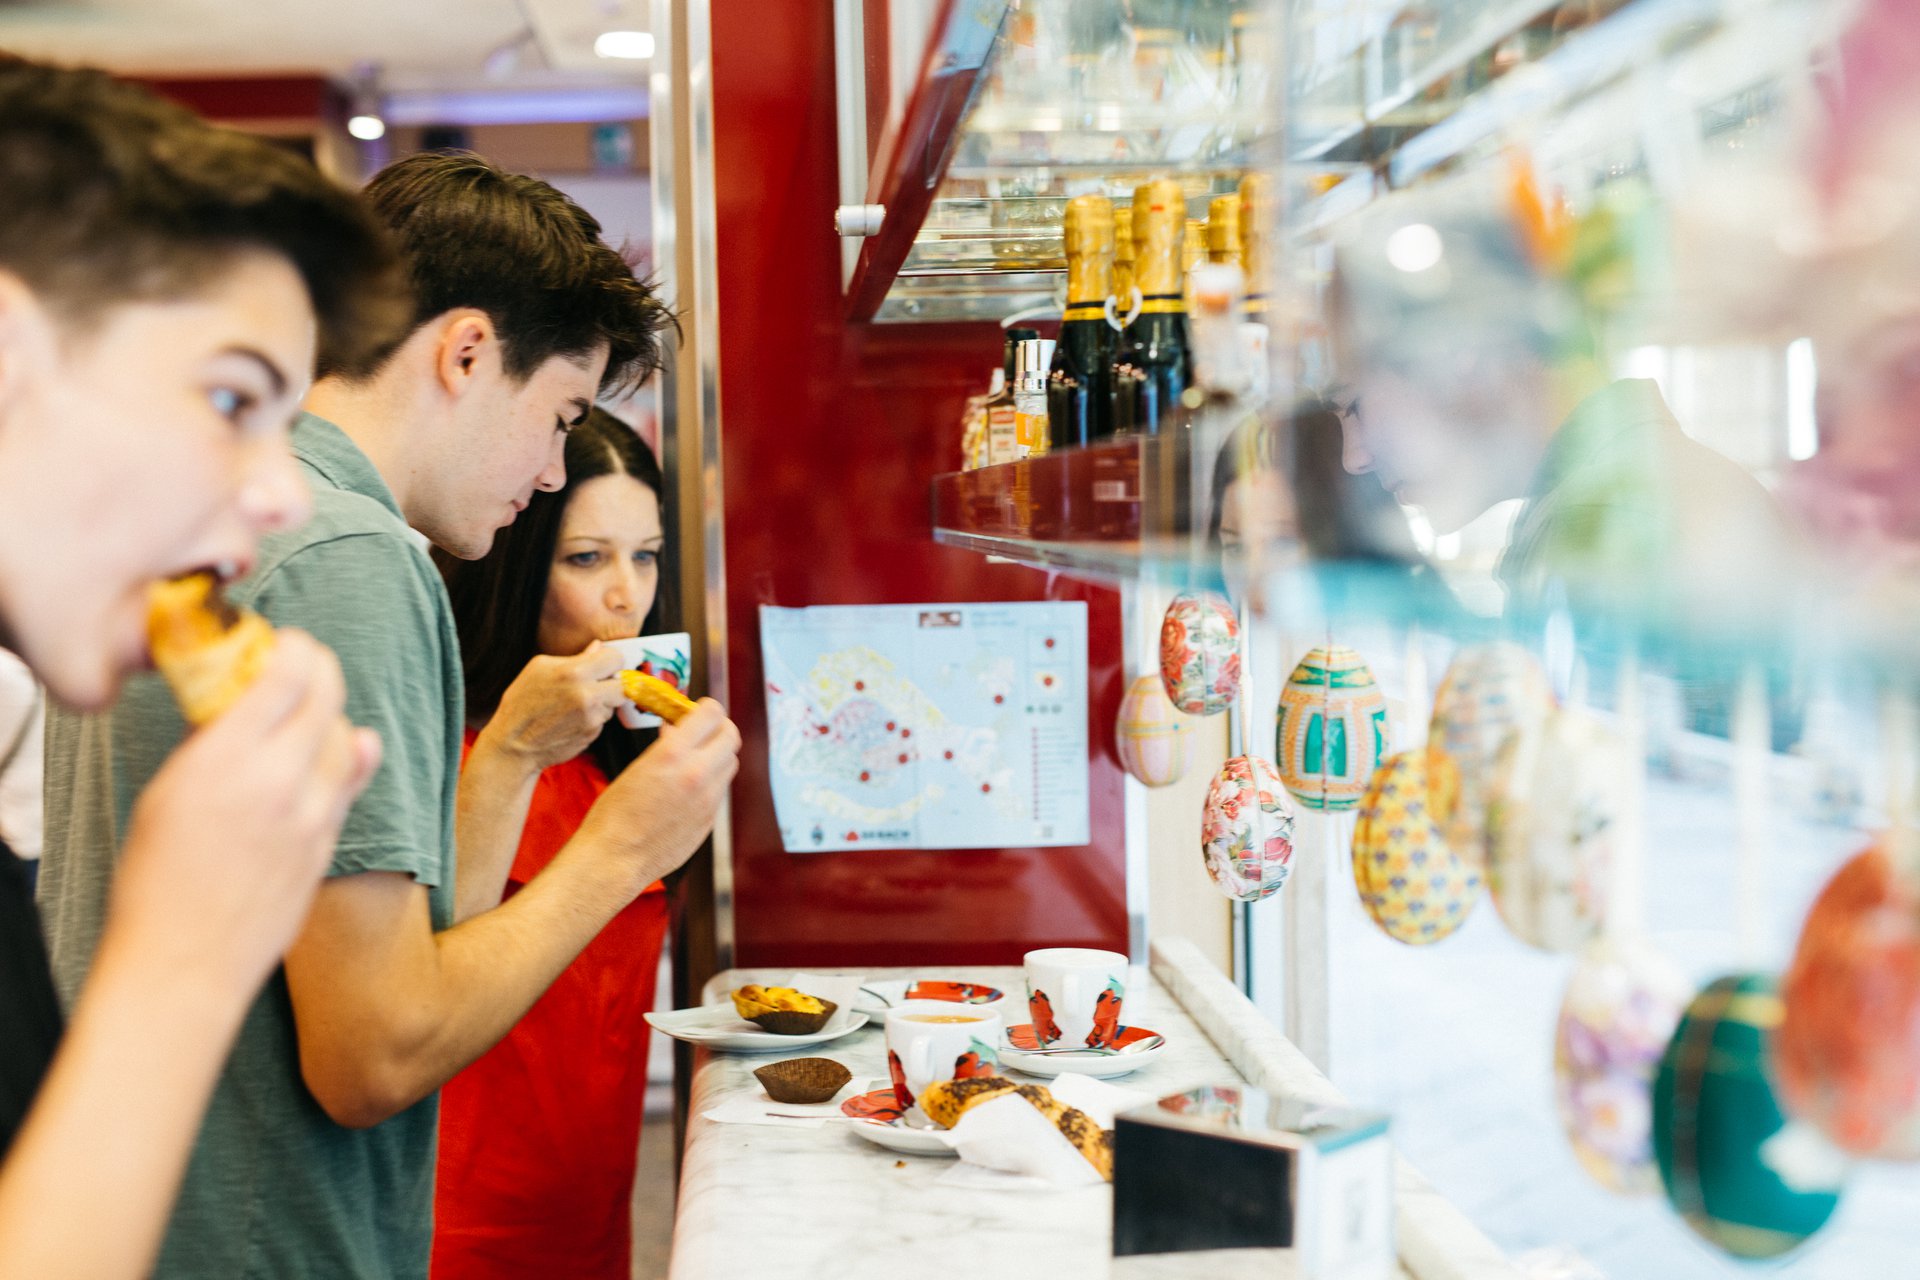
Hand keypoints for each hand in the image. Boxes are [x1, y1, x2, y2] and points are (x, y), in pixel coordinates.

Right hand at [108, 630, 381, 997]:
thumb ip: (210, 744)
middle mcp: (278, 780)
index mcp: (226, 759)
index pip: (285, 674)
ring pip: (348, 737)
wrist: (186, 962)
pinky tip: (352, 745)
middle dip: (320, 668)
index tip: (284, 642)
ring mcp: (312, 814)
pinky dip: (352, 757)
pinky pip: (351, 784)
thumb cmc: (156, 884)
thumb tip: (236, 704)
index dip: (292, 647)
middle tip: (307, 663)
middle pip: (327, 696)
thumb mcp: (166, 795)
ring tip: (314, 710)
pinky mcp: (328, 845)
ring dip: (335, 714)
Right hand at [476, 642, 628, 773]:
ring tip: (574, 704)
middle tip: (595, 685)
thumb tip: (598, 647)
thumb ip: (574, 658)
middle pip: (623, 684)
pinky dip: (593, 718)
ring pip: (613, 703)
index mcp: (574, 672)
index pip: (615, 658)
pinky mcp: (593, 734)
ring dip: (601, 702)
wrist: (514, 745)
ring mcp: (592, 717)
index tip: (603, 664)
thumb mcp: (539, 669)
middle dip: (612, 683)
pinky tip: (571, 719)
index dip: (610, 660)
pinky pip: (602, 720)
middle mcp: (587, 695)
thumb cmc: (521, 702)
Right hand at [574, 698, 739, 887]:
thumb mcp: (636, 767)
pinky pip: (720, 791)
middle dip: (719, 729)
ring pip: (730, 764)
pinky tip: (690, 788)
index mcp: (673, 754)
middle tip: (703, 732)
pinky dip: (711, 782)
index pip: (712, 714)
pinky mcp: (709, 820)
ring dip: (717, 755)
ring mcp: (708, 799)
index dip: (707, 708)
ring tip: (695, 759)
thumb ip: (665, 747)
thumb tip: (677, 731)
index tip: (699, 710)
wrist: (615, 859)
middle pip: (730, 737)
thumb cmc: (614, 814)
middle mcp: (697, 773)